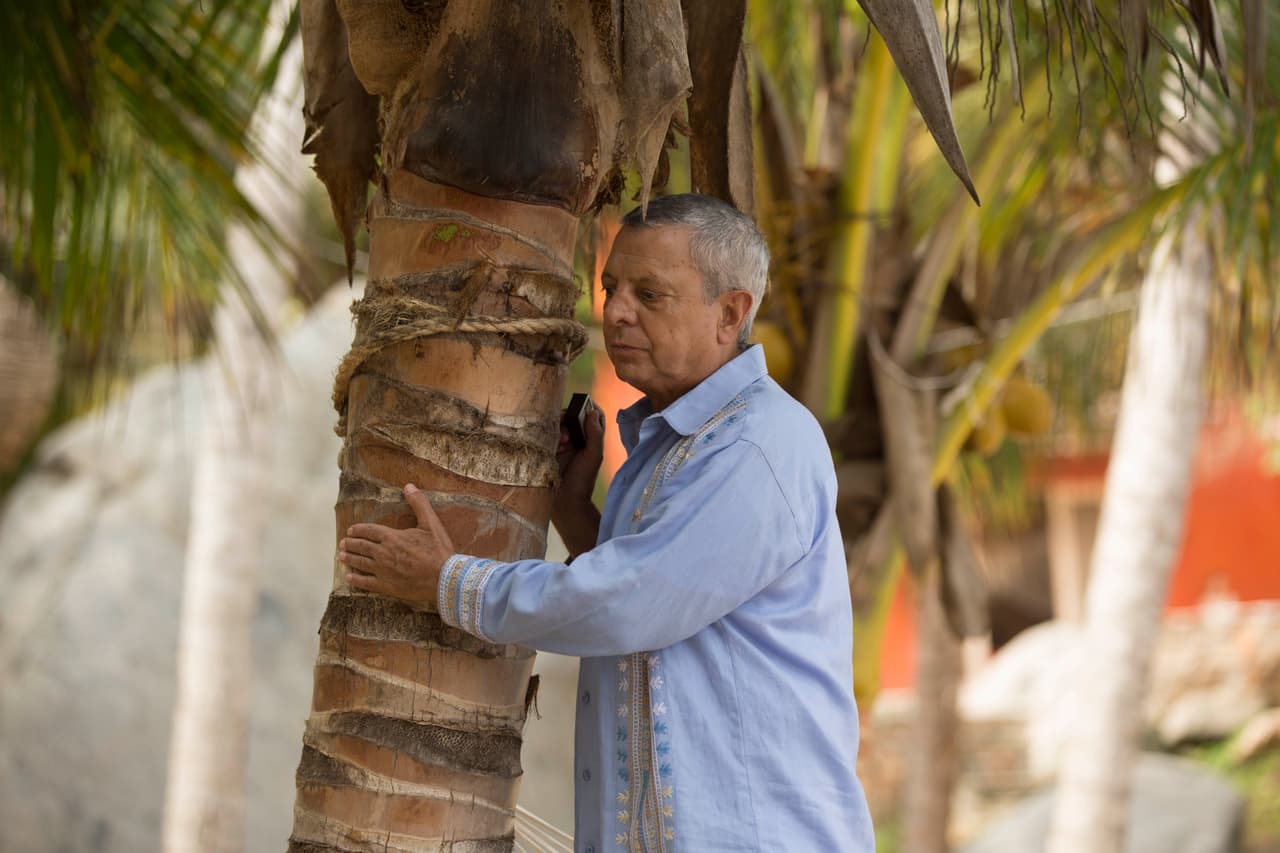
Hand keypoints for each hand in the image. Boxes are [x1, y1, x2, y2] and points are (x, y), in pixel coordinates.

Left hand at [339, 483, 454, 607]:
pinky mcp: (386, 586)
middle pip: (362, 546)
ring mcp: (383, 571)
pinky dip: (356, 580)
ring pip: (360, 563)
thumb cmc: (438, 550)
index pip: (369, 531)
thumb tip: (409, 486)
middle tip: (342, 543)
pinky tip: (349, 578)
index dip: (359, 530)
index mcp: (392, 537)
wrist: (444, 578)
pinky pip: (366, 583)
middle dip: (351, 543)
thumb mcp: (431, 523)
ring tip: (341, 556)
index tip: (351, 530)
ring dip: (349, 559)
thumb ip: (419, 504)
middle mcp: (383, 553)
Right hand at [556, 401, 604, 501]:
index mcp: (592, 439)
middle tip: (569, 429)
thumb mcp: (593, 456)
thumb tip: (593, 411)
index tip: (584, 404)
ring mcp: (564, 444)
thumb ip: (595, 434)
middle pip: (574, 417)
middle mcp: (578, 439)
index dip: (590, 408)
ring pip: (561, 425)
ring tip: (563, 442)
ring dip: (561, 430)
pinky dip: (551, 437)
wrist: (564, 501)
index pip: (594, 416)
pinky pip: (548, 434)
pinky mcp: (550, 448)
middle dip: (571, 419)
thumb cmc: (583, 480)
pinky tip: (554, 447)